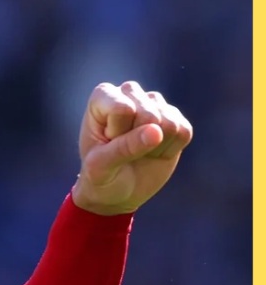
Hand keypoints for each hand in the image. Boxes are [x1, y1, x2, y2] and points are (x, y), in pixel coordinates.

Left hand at [70, 81, 192, 215]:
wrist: (116, 191)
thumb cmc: (100, 176)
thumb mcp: (101, 167)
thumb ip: (124, 148)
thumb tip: (157, 131)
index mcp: (103, 96)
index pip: (123, 109)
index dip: (118, 134)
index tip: (106, 143)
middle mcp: (130, 92)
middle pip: (149, 115)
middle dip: (137, 142)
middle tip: (122, 151)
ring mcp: (154, 102)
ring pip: (169, 123)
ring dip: (154, 147)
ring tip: (138, 152)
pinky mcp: (176, 117)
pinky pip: (184, 131)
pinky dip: (170, 150)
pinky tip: (154, 152)